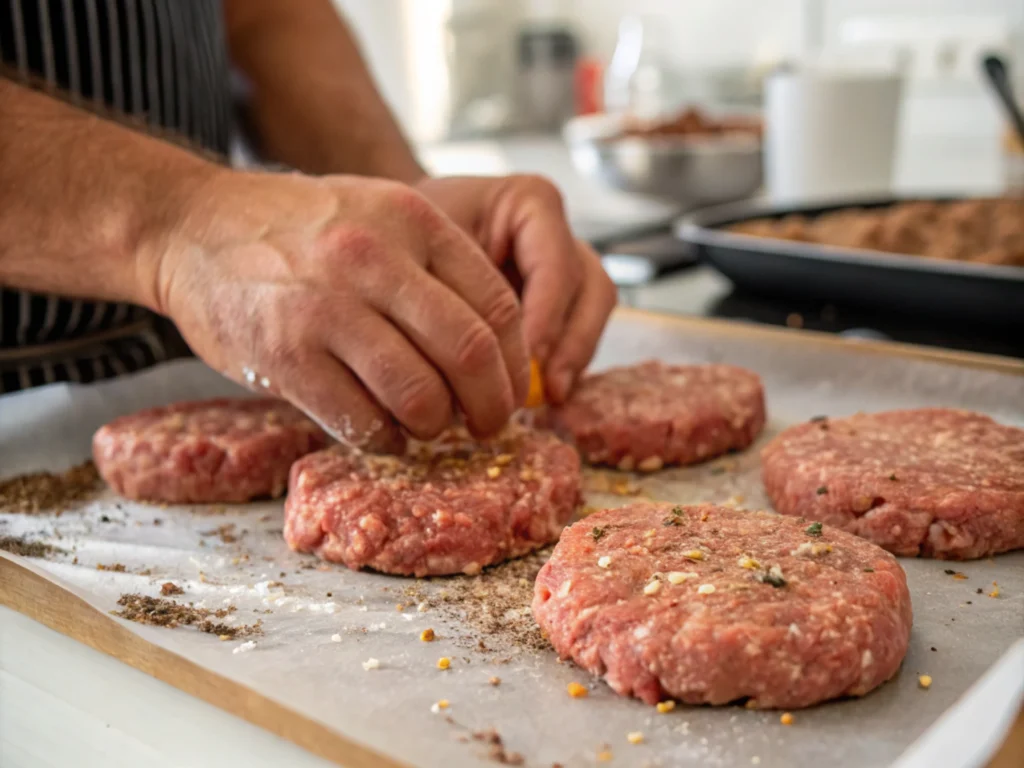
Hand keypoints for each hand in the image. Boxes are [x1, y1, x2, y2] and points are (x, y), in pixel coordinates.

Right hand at [148, 169, 529, 449]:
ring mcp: (326, 309)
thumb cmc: (298, 230)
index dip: (515, 360)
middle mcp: (374, 259)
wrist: (194, 226)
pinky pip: (360, 421)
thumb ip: (436, 268)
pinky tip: (383, 432)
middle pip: (468, 354)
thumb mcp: (378, 215)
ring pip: (419, 396)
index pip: (497, 304)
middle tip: (488, 424)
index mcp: (413, 219)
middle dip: (491, 406)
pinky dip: (385, 440)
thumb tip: (497, 350)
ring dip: (435, 427)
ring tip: (427, 425)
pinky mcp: (285, 356)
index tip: (511, 385)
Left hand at [415, 175, 616, 402]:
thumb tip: (477, 357)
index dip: (547, 315)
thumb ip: (454, 290)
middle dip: (571, 343)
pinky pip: (576, 334)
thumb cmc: (402, 230)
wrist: (395, 232)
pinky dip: (562, 366)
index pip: (556, 263)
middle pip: (591, 287)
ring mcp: (562, 268)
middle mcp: (556, 234)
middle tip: (545, 387)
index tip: (527, 360)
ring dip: (574, 358)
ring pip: (593, 313)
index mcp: (531, 203)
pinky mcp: (556, 302)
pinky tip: (539, 397)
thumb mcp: (420, 248)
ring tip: (547, 398)